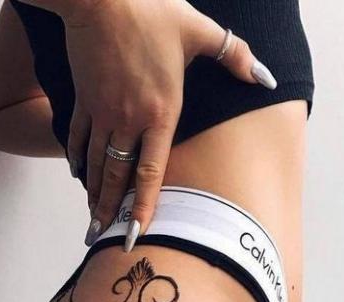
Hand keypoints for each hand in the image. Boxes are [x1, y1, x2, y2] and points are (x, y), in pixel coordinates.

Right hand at [60, 0, 276, 249]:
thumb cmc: (151, 10)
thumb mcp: (199, 30)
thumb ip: (234, 56)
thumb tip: (266, 77)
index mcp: (160, 112)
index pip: (151, 173)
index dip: (144, 207)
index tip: (135, 234)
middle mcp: (129, 121)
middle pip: (117, 178)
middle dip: (110, 212)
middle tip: (102, 237)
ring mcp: (103, 113)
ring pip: (96, 164)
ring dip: (93, 194)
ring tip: (91, 219)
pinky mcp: (84, 100)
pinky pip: (78, 139)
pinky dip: (77, 160)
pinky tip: (79, 176)